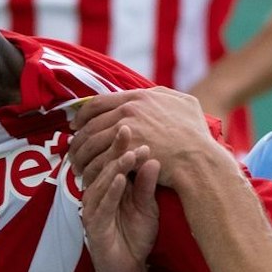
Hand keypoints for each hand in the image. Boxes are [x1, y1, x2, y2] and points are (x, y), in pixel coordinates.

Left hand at [69, 87, 223, 189]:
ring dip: (80, 155)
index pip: (99, 102)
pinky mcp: (126, 150)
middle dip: (77, 138)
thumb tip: (155, 94)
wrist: (199, 159)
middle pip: (91, 123)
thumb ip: (166, 97)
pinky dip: (89, 169)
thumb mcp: (185, 105)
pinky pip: (98, 159)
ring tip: (75, 167)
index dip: (83, 114)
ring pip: (91, 141)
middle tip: (71, 150)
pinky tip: (86, 177)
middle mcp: (130, 109)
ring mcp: (127, 129)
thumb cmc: (196, 136)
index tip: (76, 125)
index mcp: (140, 97)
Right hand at [79, 124, 162, 271]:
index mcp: (109, 186)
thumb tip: (153, 158)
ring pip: (100, 182)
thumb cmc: (136, 235)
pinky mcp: (93, 225)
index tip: (132, 124)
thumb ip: (147, 185)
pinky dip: (110, 191)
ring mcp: (92, 208)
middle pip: (102, 165)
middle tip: (128, 130)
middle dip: (115, 148)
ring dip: (114, 166)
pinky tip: (120, 179)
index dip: (120, 143)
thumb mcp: (148, 206)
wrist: (129, 268)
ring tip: (129, 153)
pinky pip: (101, 205)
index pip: (111, 159)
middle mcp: (97, 194)